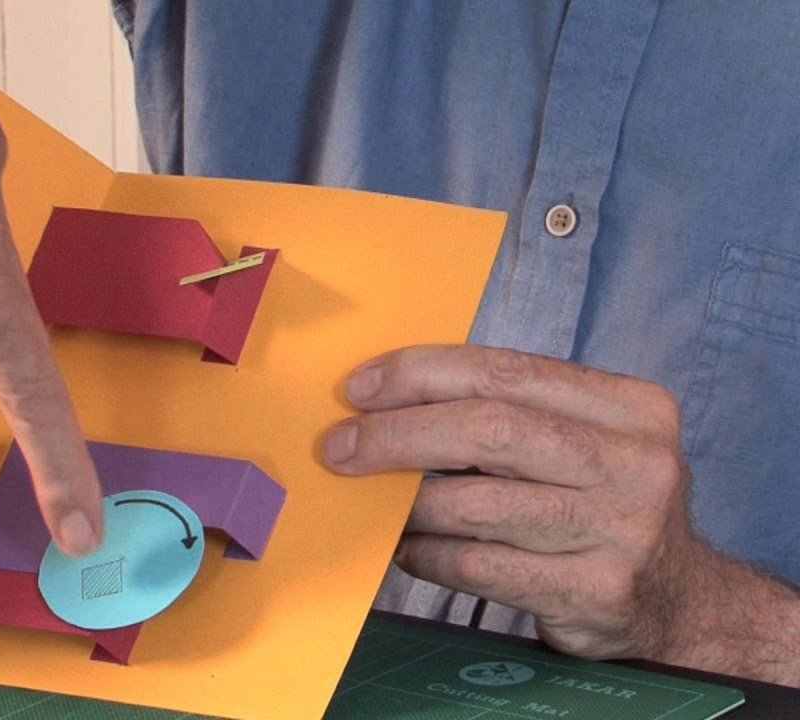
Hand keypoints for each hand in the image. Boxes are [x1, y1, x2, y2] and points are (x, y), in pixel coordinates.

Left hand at [322, 345, 799, 684]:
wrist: (680, 603)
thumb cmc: (601, 505)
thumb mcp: (583, 442)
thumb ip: (509, 413)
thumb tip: (386, 400)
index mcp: (630, 406)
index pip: (505, 372)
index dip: (421, 374)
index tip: (359, 387)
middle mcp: (635, 463)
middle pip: (489, 430)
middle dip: (397, 435)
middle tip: (338, 447)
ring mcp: (622, 532)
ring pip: (477, 505)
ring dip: (407, 504)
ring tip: (371, 502)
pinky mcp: (596, 593)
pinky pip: (480, 566)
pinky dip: (428, 555)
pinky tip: (406, 549)